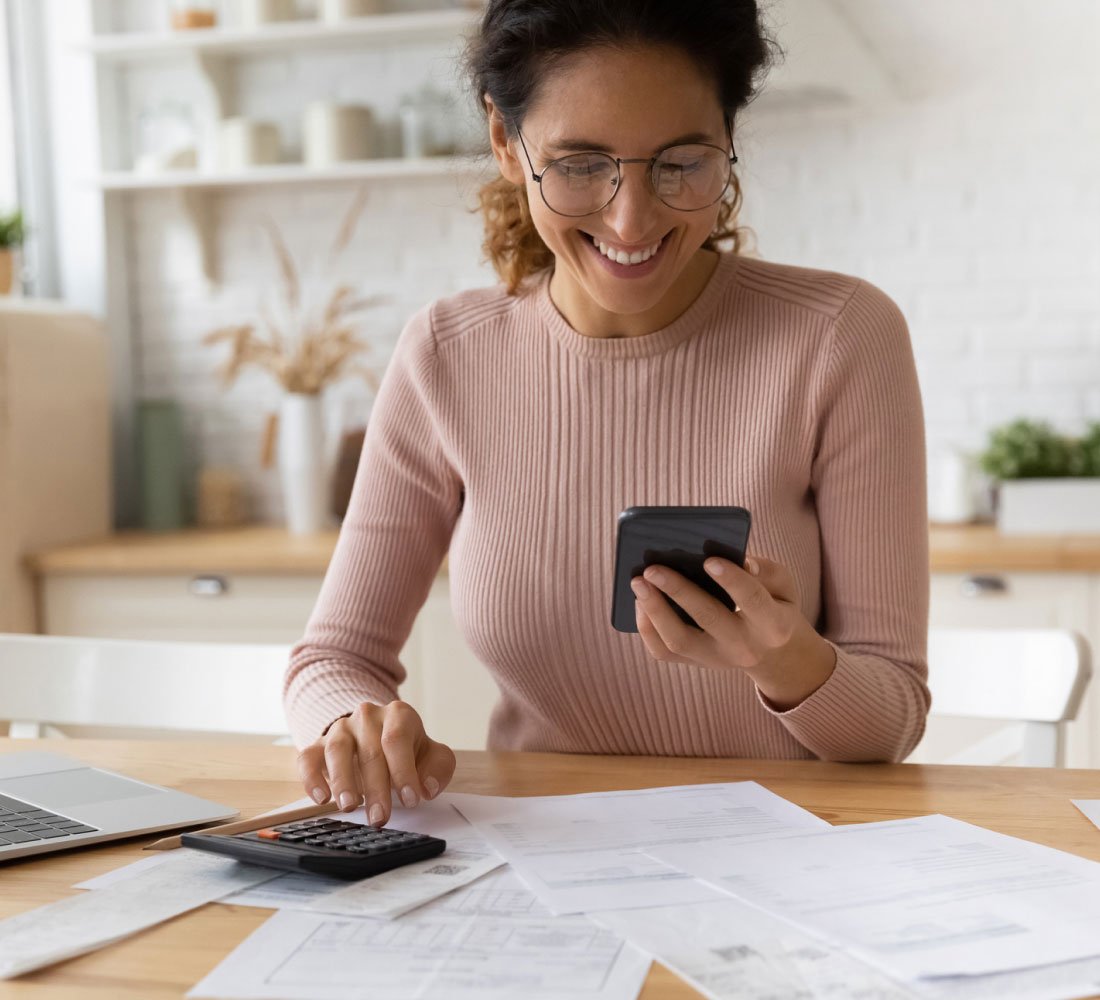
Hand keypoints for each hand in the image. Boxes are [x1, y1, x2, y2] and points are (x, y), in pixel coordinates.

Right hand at [297, 700, 456, 826]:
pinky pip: (308, 757)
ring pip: (337, 750)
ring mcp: (341, 729)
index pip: (397, 739)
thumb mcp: (432, 755)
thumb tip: (426, 787)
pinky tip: (320, 798)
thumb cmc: (407, 750)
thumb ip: (438, 768)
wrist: (377, 735)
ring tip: (349, 806)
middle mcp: (367, 716)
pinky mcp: (318, 744)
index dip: (403, 771)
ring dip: (343, 780)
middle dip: (376, 788)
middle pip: (370, 750)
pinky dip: (311, 778)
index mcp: (398, 714)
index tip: (411, 800)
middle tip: (380, 817)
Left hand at [631, 554, 835, 708]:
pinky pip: (663, 652)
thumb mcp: (784, 586)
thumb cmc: (774, 605)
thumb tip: (741, 561)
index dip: (731, 580)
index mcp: (773, 625)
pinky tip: (639, 602)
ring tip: (637, 582)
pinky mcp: (695, 663)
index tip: (708, 560)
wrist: (772, 653)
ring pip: (679, 641)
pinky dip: (647, 627)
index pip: (752, 600)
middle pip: (708, 619)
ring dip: (655, 610)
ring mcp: (716, 659)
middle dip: (679, 591)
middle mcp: (744, 647)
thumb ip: (767, 571)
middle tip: (653, 568)